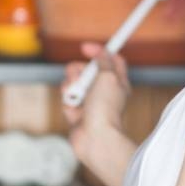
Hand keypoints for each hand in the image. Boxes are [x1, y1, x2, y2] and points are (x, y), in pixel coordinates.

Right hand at [61, 42, 131, 165]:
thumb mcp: (109, 76)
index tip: (86, 48)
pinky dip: (67, 101)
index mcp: (117, 82)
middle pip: (86, 69)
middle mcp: (104, 91)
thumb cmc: (106, 109)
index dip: (99, 51)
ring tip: (75, 95)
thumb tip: (100, 51)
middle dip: (78, 70)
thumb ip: (104, 61)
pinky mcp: (76, 113)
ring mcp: (90, 102)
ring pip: (74, 83)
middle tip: (79, 76)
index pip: (111, 59)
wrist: (95, 138)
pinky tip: (72, 108)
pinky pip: (67, 99)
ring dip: (71, 86)